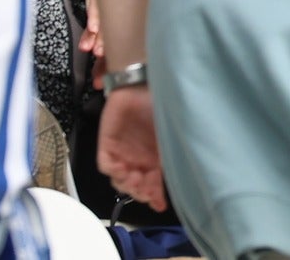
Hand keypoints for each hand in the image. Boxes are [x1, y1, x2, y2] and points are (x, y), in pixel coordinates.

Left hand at [97, 88, 167, 209]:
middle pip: (135, 185)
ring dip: (128, 184)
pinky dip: (114, 171)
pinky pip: (106, 165)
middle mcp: (138, 158)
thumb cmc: (161, 105)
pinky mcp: (107, 145)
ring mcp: (122, 153)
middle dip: (141, 192)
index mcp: (154, 158)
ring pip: (120, 180)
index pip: (153, 184)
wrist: (140, 86)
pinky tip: (124, 170)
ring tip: (137, 181)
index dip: (156, 196)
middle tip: (148, 192)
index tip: (160, 204)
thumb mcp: (172, 133)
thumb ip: (173, 154)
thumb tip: (183, 176)